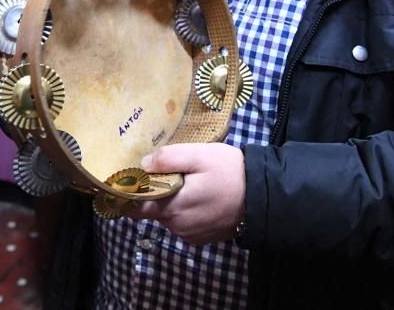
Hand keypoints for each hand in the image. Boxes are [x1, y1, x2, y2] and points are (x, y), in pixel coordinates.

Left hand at [129, 142, 245, 244]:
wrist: (262, 196)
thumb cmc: (229, 171)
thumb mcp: (199, 154)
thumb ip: (168, 159)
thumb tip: (142, 165)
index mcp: (172, 206)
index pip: (136, 207)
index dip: (130, 194)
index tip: (131, 180)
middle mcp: (177, 225)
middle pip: (152, 211)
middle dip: (154, 194)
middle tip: (166, 174)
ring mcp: (189, 234)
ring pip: (167, 217)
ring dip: (171, 203)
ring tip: (187, 184)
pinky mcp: (201, 239)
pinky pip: (183, 224)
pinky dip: (185, 212)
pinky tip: (199, 198)